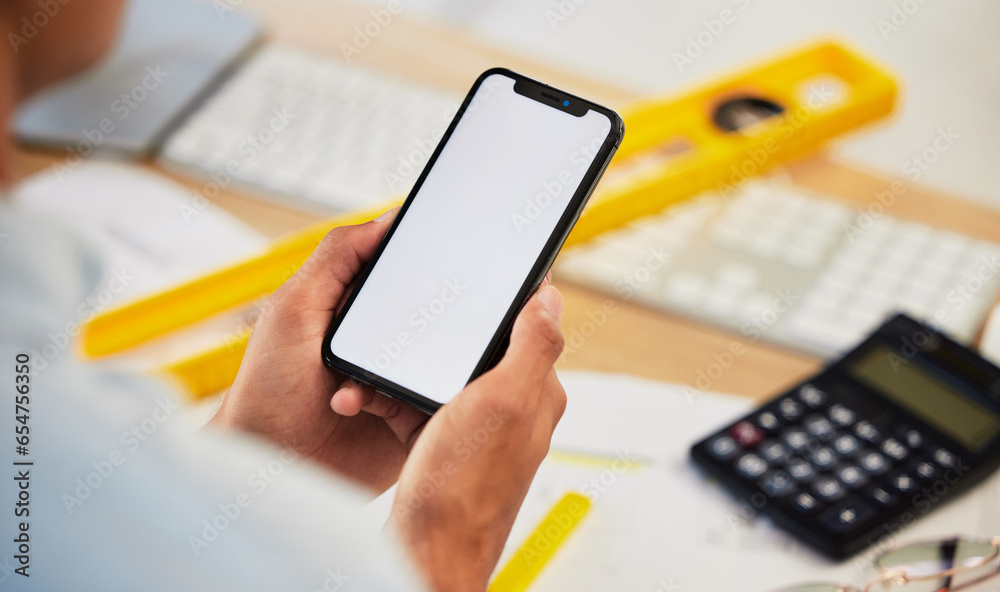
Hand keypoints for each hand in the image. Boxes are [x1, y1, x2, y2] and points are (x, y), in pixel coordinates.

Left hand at [211, 208, 429, 493]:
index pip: (410, 273)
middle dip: (437, 322)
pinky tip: (382, 413)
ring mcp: (403, 382)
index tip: (452, 254)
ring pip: (450, 361)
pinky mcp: (415, 422)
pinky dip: (421, 406)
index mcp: (361, 309)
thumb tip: (386, 220)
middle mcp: (387, 343)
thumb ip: (336, 259)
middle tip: (413, 333)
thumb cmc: (266, 391)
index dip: (432, 261)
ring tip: (374, 384)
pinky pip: (445, 406)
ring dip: (421, 370)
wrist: (271, 465)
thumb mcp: (293, 309)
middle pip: (440, 315)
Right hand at [387, 285, 567, 591]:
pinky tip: (368, 405)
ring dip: (401, 373)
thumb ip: (532, 346)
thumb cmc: (462, 490)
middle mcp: (511, 410)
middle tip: (402, 336)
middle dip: (434, 339)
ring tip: (371, 382)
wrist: (423, 555)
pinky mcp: (443, 446)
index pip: (527, 325)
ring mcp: (476, 429)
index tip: (468, 279)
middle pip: (472, 347)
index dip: (498, 300)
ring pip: (436, 375)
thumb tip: (549, 297)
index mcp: (535, 393)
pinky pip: (413, 406)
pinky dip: (389, 402)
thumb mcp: (502, 403)